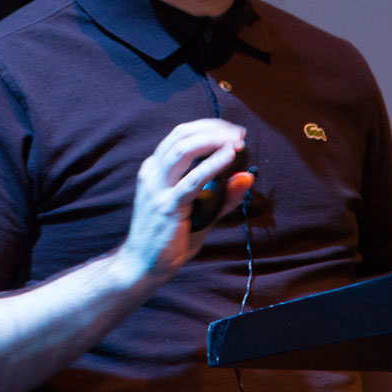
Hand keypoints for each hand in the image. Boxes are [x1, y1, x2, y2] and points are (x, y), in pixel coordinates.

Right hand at [121, 119, 253, 279]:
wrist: (142, 264)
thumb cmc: (170, 237)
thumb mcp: (201, 212)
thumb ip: (224, 196)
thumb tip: (249, 177)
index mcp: (156, 168)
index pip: (181, 135)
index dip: (209, 127)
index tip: (233, 131)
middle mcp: (153, 172)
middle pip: (182, 135)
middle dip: (214, 129)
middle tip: (239, 134)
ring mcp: (157, 188)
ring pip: (182, 149)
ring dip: (213, 140)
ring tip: (236, 142)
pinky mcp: (167, 206)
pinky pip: (191, 181)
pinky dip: (212, 165)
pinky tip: (229, 157)